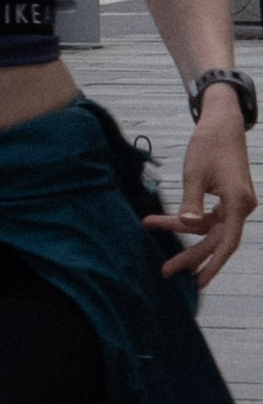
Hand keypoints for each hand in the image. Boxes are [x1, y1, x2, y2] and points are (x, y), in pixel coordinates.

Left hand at [159, 97, 255, 288]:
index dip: (213, 264)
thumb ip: (191, 202)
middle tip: (166, 271)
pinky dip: (189, 221)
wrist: (222, 122)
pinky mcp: (229, 199)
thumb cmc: (209, 144)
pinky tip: (166, 223)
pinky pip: (210, 218)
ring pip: (211, 230)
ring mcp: (237, 203)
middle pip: (216, 240)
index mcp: (238, 201)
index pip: (227, 242)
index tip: (198, 281)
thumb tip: (189, 226)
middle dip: (191, 256)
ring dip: (185, 237)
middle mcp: (242, 206)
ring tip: (161, 249)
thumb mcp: (194, 173)